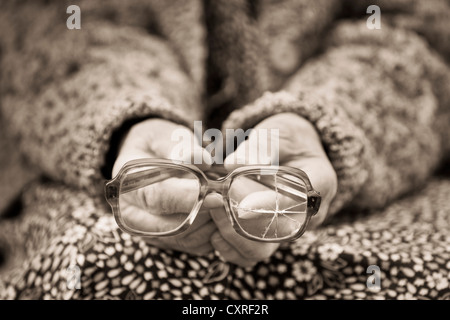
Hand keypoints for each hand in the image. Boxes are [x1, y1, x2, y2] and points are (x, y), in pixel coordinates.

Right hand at [112, 118, 214, 255]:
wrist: (149, 157)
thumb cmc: (158, 144)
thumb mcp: (164, 135)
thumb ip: (179, 146)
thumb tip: (201, 160)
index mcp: (126, 183)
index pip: (156, 197)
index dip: (187, 198)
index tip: (215, 196)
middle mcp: (131, 213)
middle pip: (171, 226)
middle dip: (206, 213)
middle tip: (228, 197)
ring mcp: (147, 232)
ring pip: (186, 238)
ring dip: (212, 223)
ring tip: (223, 198)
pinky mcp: (165, 242)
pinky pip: (194, 246)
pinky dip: (212, 232)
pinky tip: (218, 211)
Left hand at [208, 113, 336, 266]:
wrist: (290, 150)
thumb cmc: (286, 138)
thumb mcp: (277, 133)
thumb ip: (258, 148)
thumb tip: (232, 165)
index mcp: (319, 183)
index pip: (298, 202)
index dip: (269, 205)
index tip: (241, 204)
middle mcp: (308, 214)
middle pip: (279, 234)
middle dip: (243, 222)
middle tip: (217, 202)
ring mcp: (288, 229)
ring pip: (262, 250)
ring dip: (232, 236)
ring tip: (214, 212)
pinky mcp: (270, 238)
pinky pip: (249, 256)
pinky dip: (228, 247)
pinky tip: (214, 229)